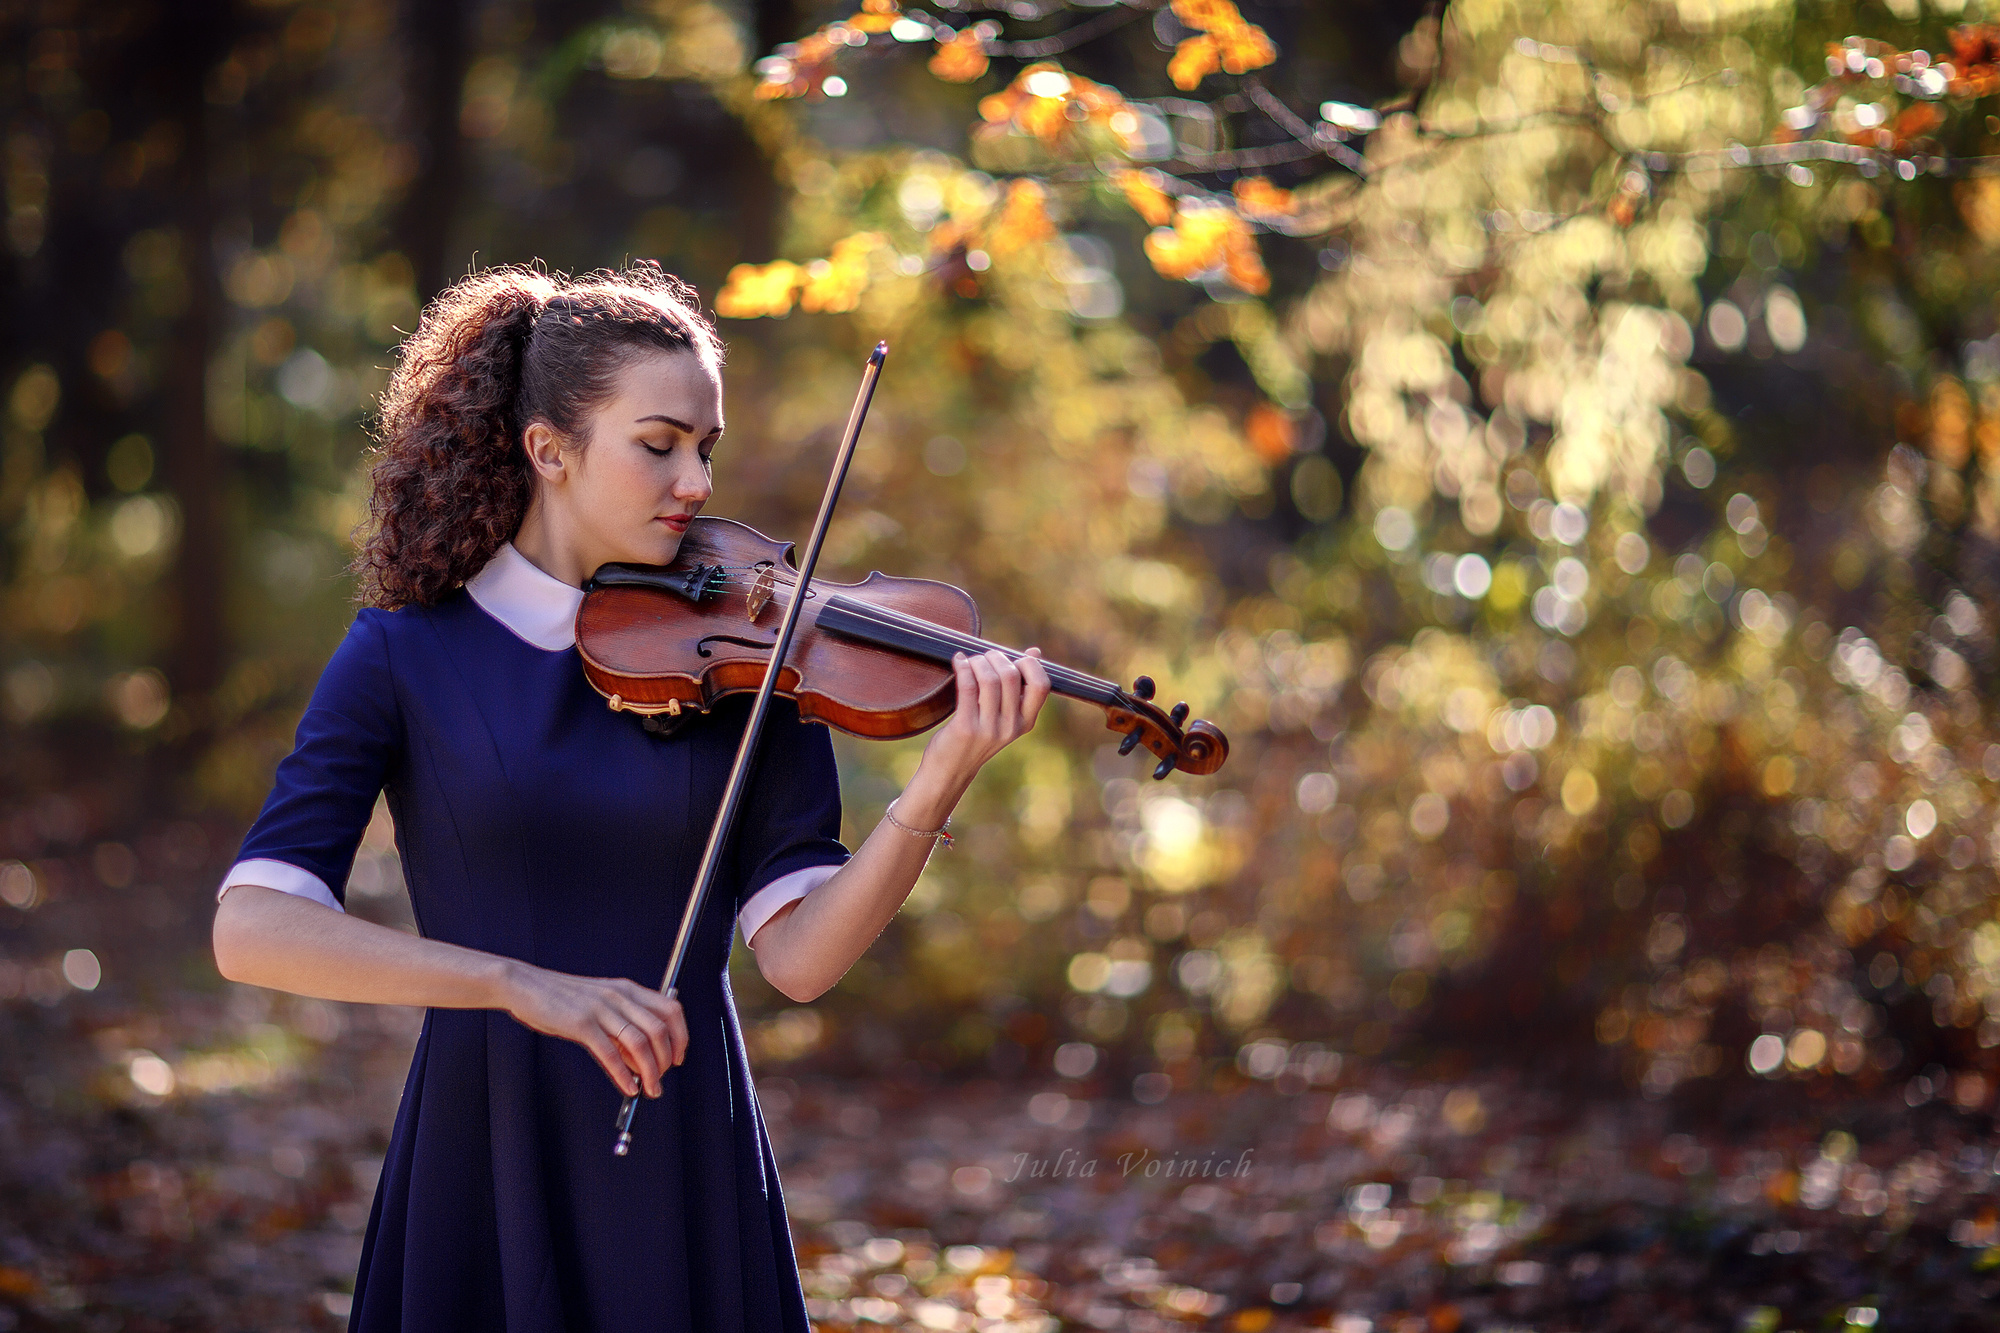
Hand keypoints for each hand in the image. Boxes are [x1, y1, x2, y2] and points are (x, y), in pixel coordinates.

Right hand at [500, 964, 688, 1097]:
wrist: (525, 985)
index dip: (680, 1036)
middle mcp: (619, 996)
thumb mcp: (600, 1004)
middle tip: (660, 1080)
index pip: (670, 1010)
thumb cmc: (561, 997)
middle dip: (667, 1060)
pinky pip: (610, 1053)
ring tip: (650, 1089)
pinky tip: (628, 1087)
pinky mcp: (581, 1023)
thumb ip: (621, 1026)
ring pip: (639, 1043)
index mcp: (627, 989)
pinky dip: (623, 1074)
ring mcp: (601, 1009)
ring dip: (651, 1072)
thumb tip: (640, 1059)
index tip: (678, 1058)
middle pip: (660, 1030)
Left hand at [920, 646, 1051, 784]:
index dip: (1029, 665)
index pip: (1041, 685)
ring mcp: (989, 729)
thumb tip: (1035, 652)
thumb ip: (1019, 686)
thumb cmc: (976, 736)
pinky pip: (967, 686)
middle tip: (984, 657)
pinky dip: (962, 668)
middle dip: (995, 657)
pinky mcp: (966, 727)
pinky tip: (958, 662)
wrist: (950, 769)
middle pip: (1011, 676)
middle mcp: (1011, 727)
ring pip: (989, 679)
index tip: (1013, 660)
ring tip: (969, 661)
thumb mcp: (1003, 715)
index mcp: (1026, 722)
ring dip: (977, 661)